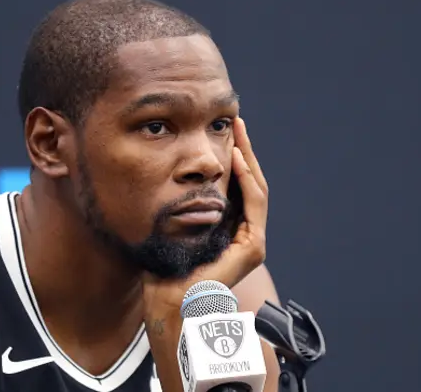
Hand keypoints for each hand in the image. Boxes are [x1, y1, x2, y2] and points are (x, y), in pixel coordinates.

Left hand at [142, 117, 268, 313]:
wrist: (169, 298)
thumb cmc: (165, 265)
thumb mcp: (174, 224)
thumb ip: (182, 204)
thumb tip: (170, 174)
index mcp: (229, 227)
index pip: (236, 185)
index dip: (233, 156)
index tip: (223, 130)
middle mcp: (244, 233)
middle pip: (249, 182)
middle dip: (243, 149)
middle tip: (236, 121)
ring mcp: (252, 241)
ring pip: (255, 188)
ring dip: (247, 157)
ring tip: (238, 130)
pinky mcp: (254, 247)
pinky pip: (254, 204)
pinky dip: (246, 179)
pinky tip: (237, 157)